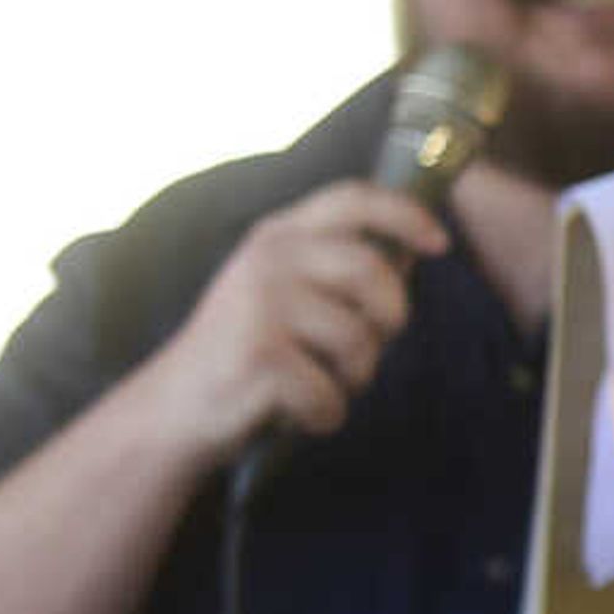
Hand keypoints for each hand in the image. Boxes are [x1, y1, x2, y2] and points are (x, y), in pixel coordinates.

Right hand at [135, 179, 447, 463]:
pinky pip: (331, 393)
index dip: (407, 215)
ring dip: (354, 377)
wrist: (173, 409)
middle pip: (372, 272)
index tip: (440, 244)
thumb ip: (337, 266)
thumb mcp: (284, 290)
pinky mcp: (259, 355)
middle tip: (370, 347)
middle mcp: (268, 258)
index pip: (354, 198)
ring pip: (359, 339)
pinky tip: (293, 412)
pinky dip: (324, 415)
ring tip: (319, 382)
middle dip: (389, 319)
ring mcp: (260, 304)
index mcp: (279, 234)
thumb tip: (414, 250)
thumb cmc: (250, 351)